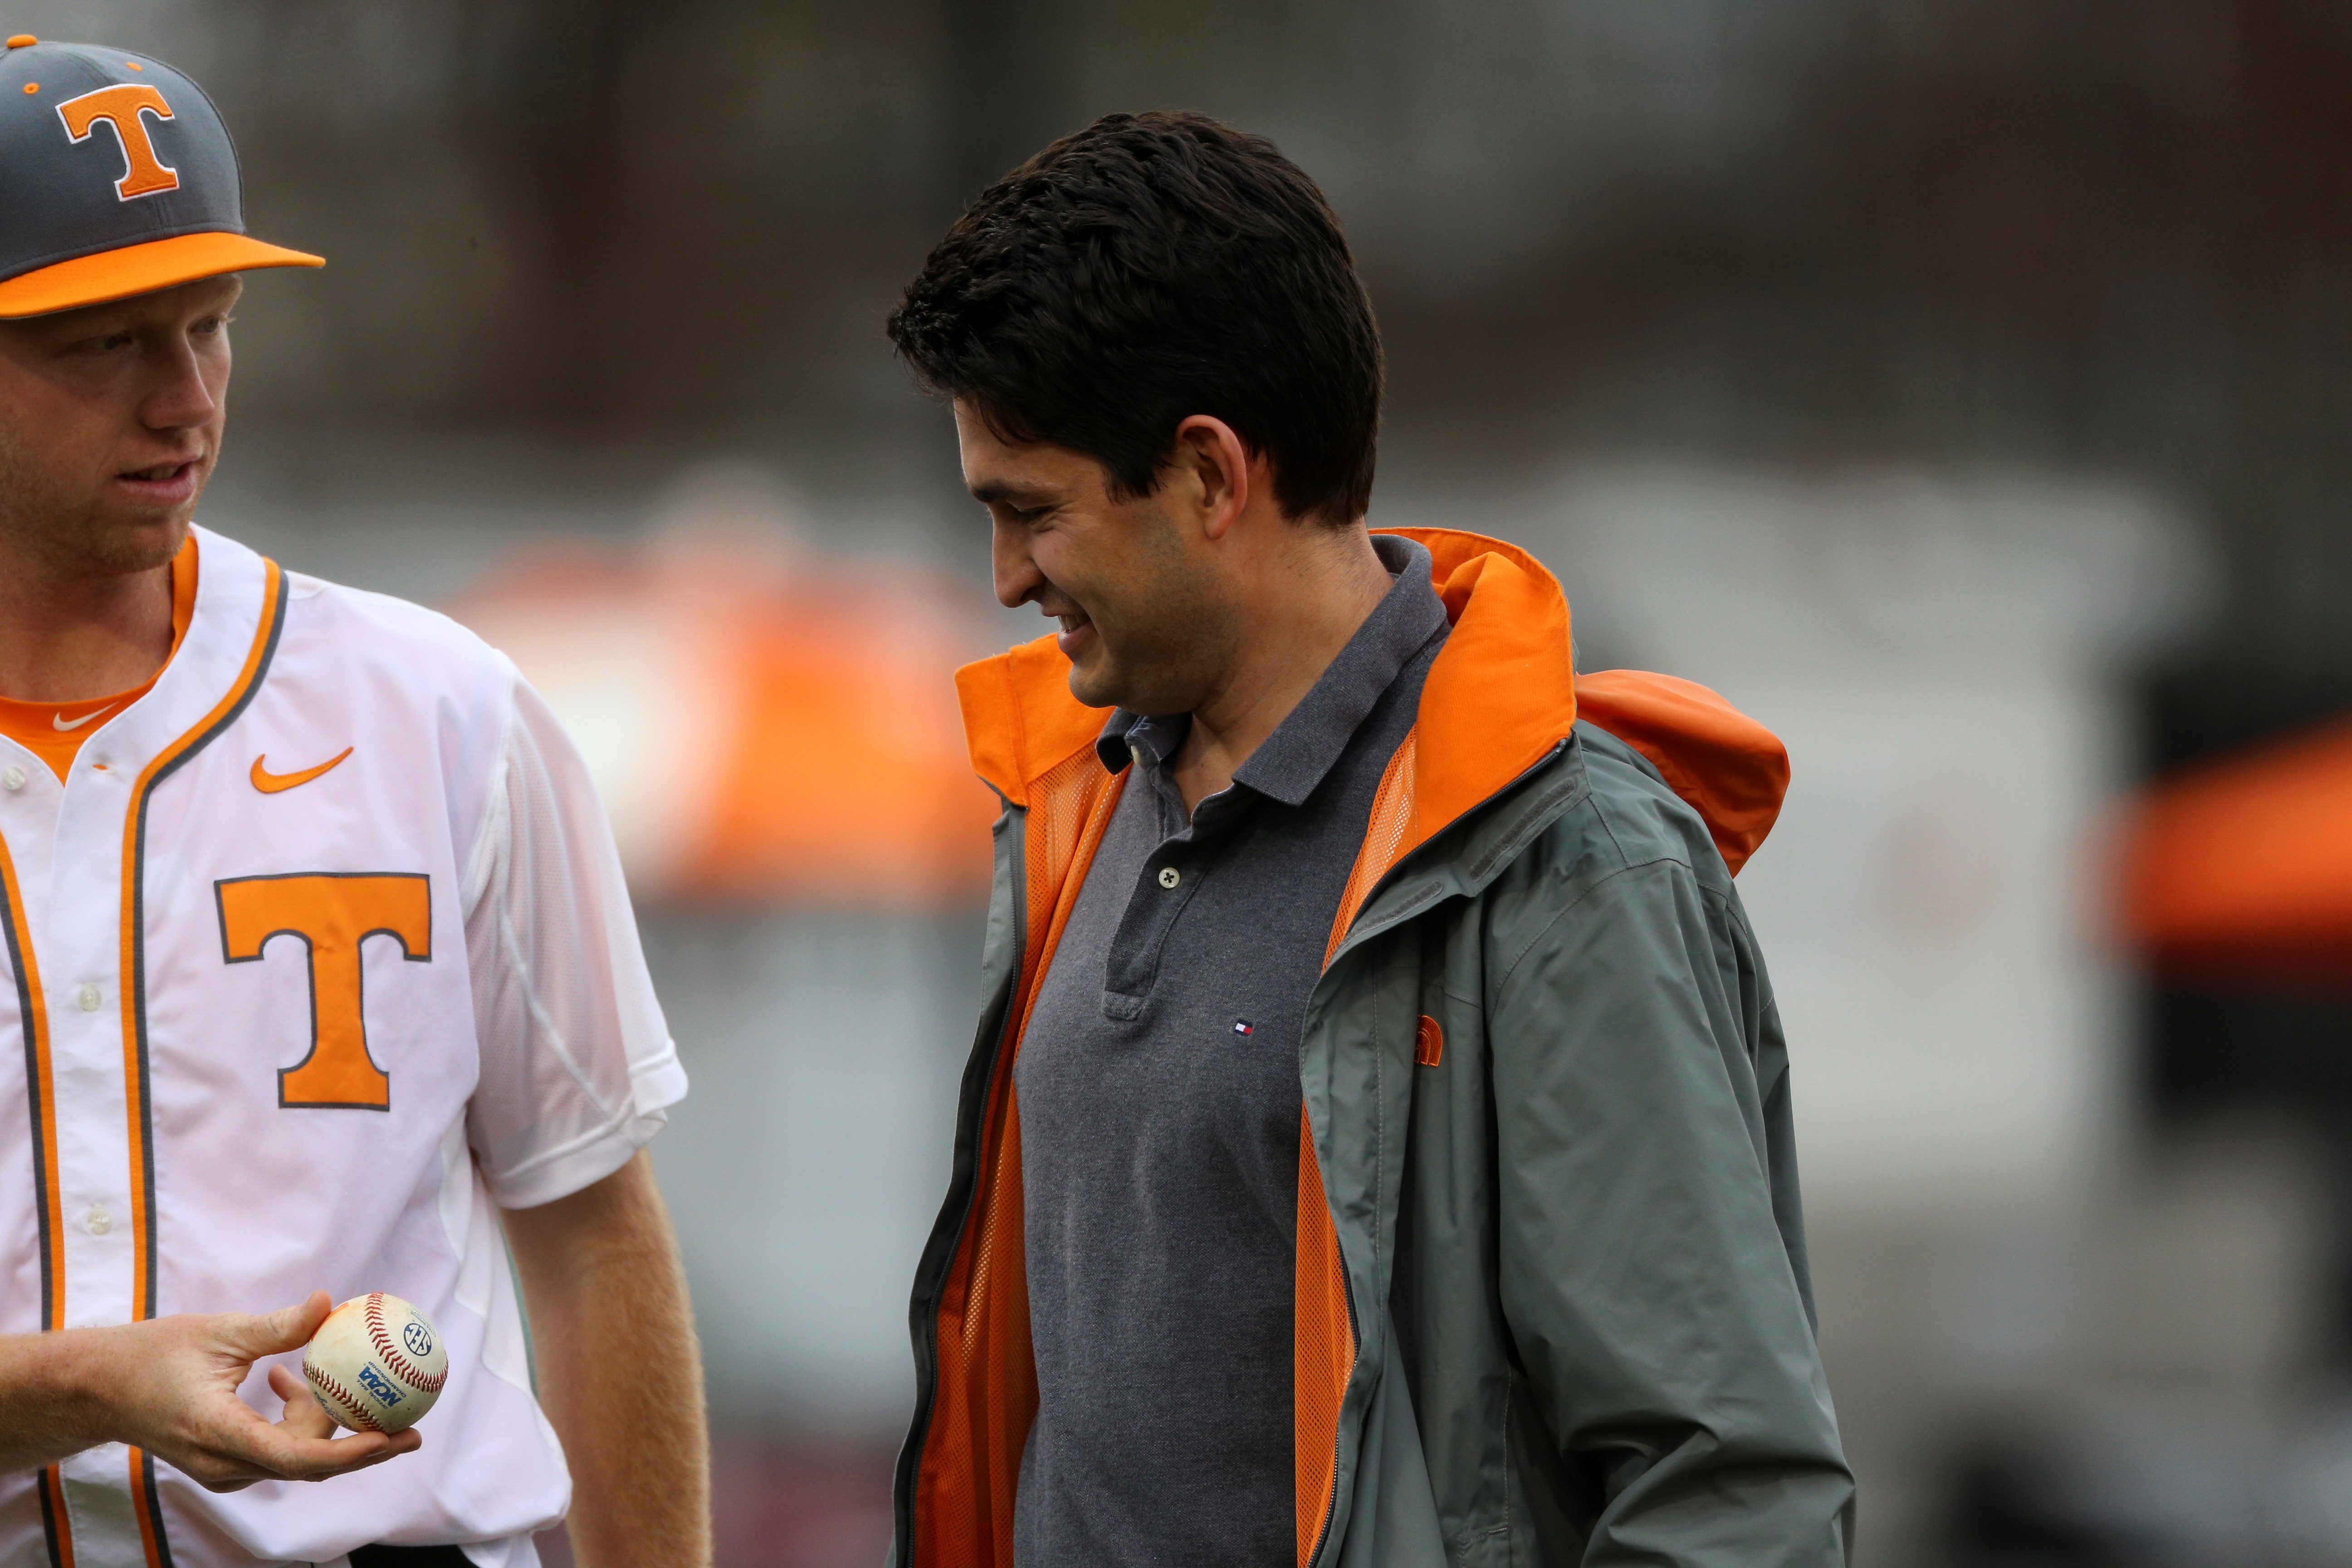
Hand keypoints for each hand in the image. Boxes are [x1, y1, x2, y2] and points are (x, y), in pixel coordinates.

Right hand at [88, 1291, 421, 1491]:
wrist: (99, 1388)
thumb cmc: (153, 1355)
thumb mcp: (218, 1332)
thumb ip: (277, 1326)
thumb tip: (328, 1302)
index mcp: (219, 1432)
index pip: (296, 1458)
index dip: (350, 1453)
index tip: (393, 1438)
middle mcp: (221, 1464)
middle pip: (308, 1461)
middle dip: (357, 1440)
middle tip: (409, 1420)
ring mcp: (220, 1471)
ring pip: (294, 1454)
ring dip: (315, 1418)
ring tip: (294, 1373)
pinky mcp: (222, 1466)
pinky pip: (276, 1451)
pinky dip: (293, 1422)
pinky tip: (281, 1382)